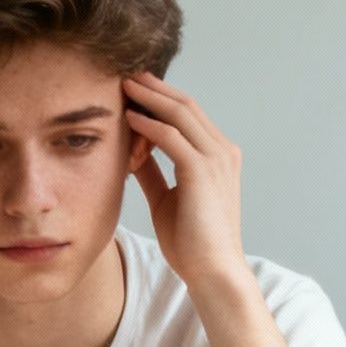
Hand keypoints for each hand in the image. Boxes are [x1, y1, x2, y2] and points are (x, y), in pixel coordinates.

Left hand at [122, 72, 247, 286]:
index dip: (161, 98)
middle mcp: (222, 151)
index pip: (189, 115)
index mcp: (219, 156)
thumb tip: (133, 152)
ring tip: (123, 87)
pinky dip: (148, 124)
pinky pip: (171, 136)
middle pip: (185, 105)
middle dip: (155, 88)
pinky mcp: (202, 171)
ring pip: (180, 113)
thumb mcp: (166, 198)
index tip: (134, 89)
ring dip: (149, 98)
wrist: (212, 271)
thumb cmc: (192, 242)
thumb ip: (153, 172)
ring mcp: (216, 159)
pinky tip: (128, 118)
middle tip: (126, 75)